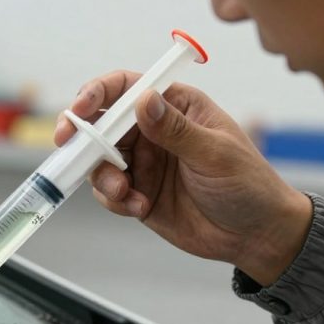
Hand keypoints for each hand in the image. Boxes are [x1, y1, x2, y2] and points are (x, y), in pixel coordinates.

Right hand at [56, 71, 312, 285]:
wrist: (255, 236)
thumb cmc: (249, 185)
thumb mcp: (215, 154)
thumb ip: (175, 130)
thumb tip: (143, 101)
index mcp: (175, 106)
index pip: (127, 87)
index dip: (98, 93)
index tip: (81, 110)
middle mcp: (153, 130)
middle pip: (101, 122)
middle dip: (82, 135)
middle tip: (68, 146)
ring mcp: (143, 162)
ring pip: (99, 160)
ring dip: (102, 176)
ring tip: (125, 193)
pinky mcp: (138, 192)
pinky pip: (109, 191)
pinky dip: (115, 200)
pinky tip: (139, 208)